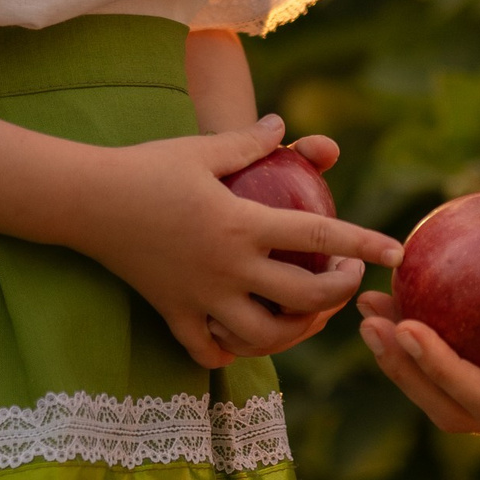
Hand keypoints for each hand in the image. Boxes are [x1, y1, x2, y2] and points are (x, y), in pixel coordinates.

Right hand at [70, 118, 403, 368]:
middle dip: (338, 293)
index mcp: (242, 223)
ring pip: (263, 338)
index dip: (363, 242)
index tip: (395, 250)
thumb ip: (250, 141)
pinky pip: (210, 351)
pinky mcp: (173, 314)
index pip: (319, 234)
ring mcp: (200, 298)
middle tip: (346, 276)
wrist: (83, 201)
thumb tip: (288, 128)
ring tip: (308, 314)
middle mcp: (227, 268)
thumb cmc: (145, 166)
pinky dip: (233, 352)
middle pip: (303, 298)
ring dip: (296, 333)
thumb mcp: (202, 148)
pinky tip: (247, 337)